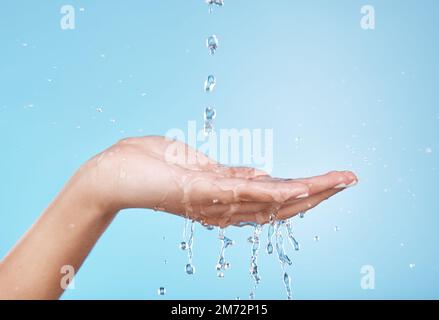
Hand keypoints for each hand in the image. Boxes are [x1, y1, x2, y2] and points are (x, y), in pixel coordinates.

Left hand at [79, 136, 357, 227]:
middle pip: (280, 206)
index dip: (306, 193)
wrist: (112, 174)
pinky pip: (242, 195)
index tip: (333, 181)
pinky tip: (298, 189)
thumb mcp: (197, 167)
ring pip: (269, 202)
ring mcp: (213, 201)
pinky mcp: (199, 191)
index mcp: (225, 199)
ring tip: (338, 182)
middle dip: (318, 194)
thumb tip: (262, 174)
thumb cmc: (151, 167)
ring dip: (306, 192)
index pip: (274, 200)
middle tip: (350, 180)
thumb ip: (230, 174)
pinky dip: (273, 194)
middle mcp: (224, 207)